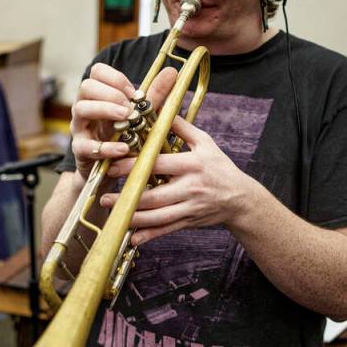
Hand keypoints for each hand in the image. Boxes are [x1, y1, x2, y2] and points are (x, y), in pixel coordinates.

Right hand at [69, 63, 178, 178]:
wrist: (109, 170)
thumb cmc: (122, 137)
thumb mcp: (139, 115)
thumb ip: (154, 94)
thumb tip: (171, 71)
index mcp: (97, 95)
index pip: (97, 71)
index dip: (116, 78)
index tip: (133, 93)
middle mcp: (84, 107)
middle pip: (86, 86)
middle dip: (111, 94)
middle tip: (130, 108)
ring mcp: (80, 128)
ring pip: (81, 109)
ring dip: (105, 110)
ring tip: (126, 118)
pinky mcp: (80, 151)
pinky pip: (87, 145)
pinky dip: (106, 147)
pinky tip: (124, 148)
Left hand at [100, 115, 252, 245]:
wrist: (240, 198)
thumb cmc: (220, 167)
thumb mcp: (206, 143)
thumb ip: (182, 128)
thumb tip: (161, 109)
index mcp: (192, 164)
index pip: (157, 165)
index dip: (133, 166)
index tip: (113, 166)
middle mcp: (190, 187)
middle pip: (154, 195)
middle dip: (127, 197)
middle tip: (105, 196)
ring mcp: (190, 207)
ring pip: (157, 216)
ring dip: (133, 218)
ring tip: (113, 214)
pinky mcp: (189, 221)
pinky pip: (166, 230)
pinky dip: (149, 235)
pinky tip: (133, 238)